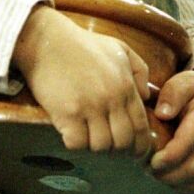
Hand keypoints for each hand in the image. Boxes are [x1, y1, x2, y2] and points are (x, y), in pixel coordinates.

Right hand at [12, 5, 152, 156]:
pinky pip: (77, 144)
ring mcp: (89, 107)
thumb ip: (140, 71)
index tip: (135, 152)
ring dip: (95, 147)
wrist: (47, 41)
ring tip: (88, 138)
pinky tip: (72, 134)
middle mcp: (111, 99)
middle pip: (123, 142)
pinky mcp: (66, 113)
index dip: (140, 146)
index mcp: (126, 86)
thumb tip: (146, 97)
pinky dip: (75, 144)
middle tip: (108, 146)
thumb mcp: (120, 49)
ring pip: (101, 146)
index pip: (141, 126)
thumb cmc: (83, 45)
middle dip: (118, 150)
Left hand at [149, 56, 193, 193]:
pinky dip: (184, 187)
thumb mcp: (185, 80)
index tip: (150, 159)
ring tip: (157, 171)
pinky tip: (170, 175)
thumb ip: (173, 93)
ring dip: (174, 183)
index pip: (187, 146)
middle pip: (192, 170)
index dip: (166, 158)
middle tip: (147, 166)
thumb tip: (162, 113)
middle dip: (165, 174)